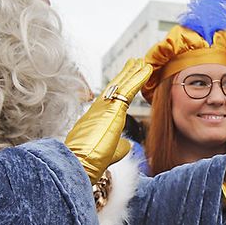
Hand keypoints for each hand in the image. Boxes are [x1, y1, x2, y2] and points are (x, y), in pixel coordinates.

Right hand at [65, 58, 154, 182]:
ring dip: (132, 72)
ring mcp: (103, 106)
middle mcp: (98, 109)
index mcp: (95, 118)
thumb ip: (119, 147)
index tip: (126, 80)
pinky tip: (146, 70)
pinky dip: (138, 78)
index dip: (119, 88)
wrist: (79, 162)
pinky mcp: (113, 108)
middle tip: (134, 63)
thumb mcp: (109, 152)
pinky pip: (129, 88)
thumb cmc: (90, 160)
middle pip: (114, 87)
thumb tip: (127, 145)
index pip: (110, 99)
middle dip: (125, 74)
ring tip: (141, 62)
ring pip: (120, 84)